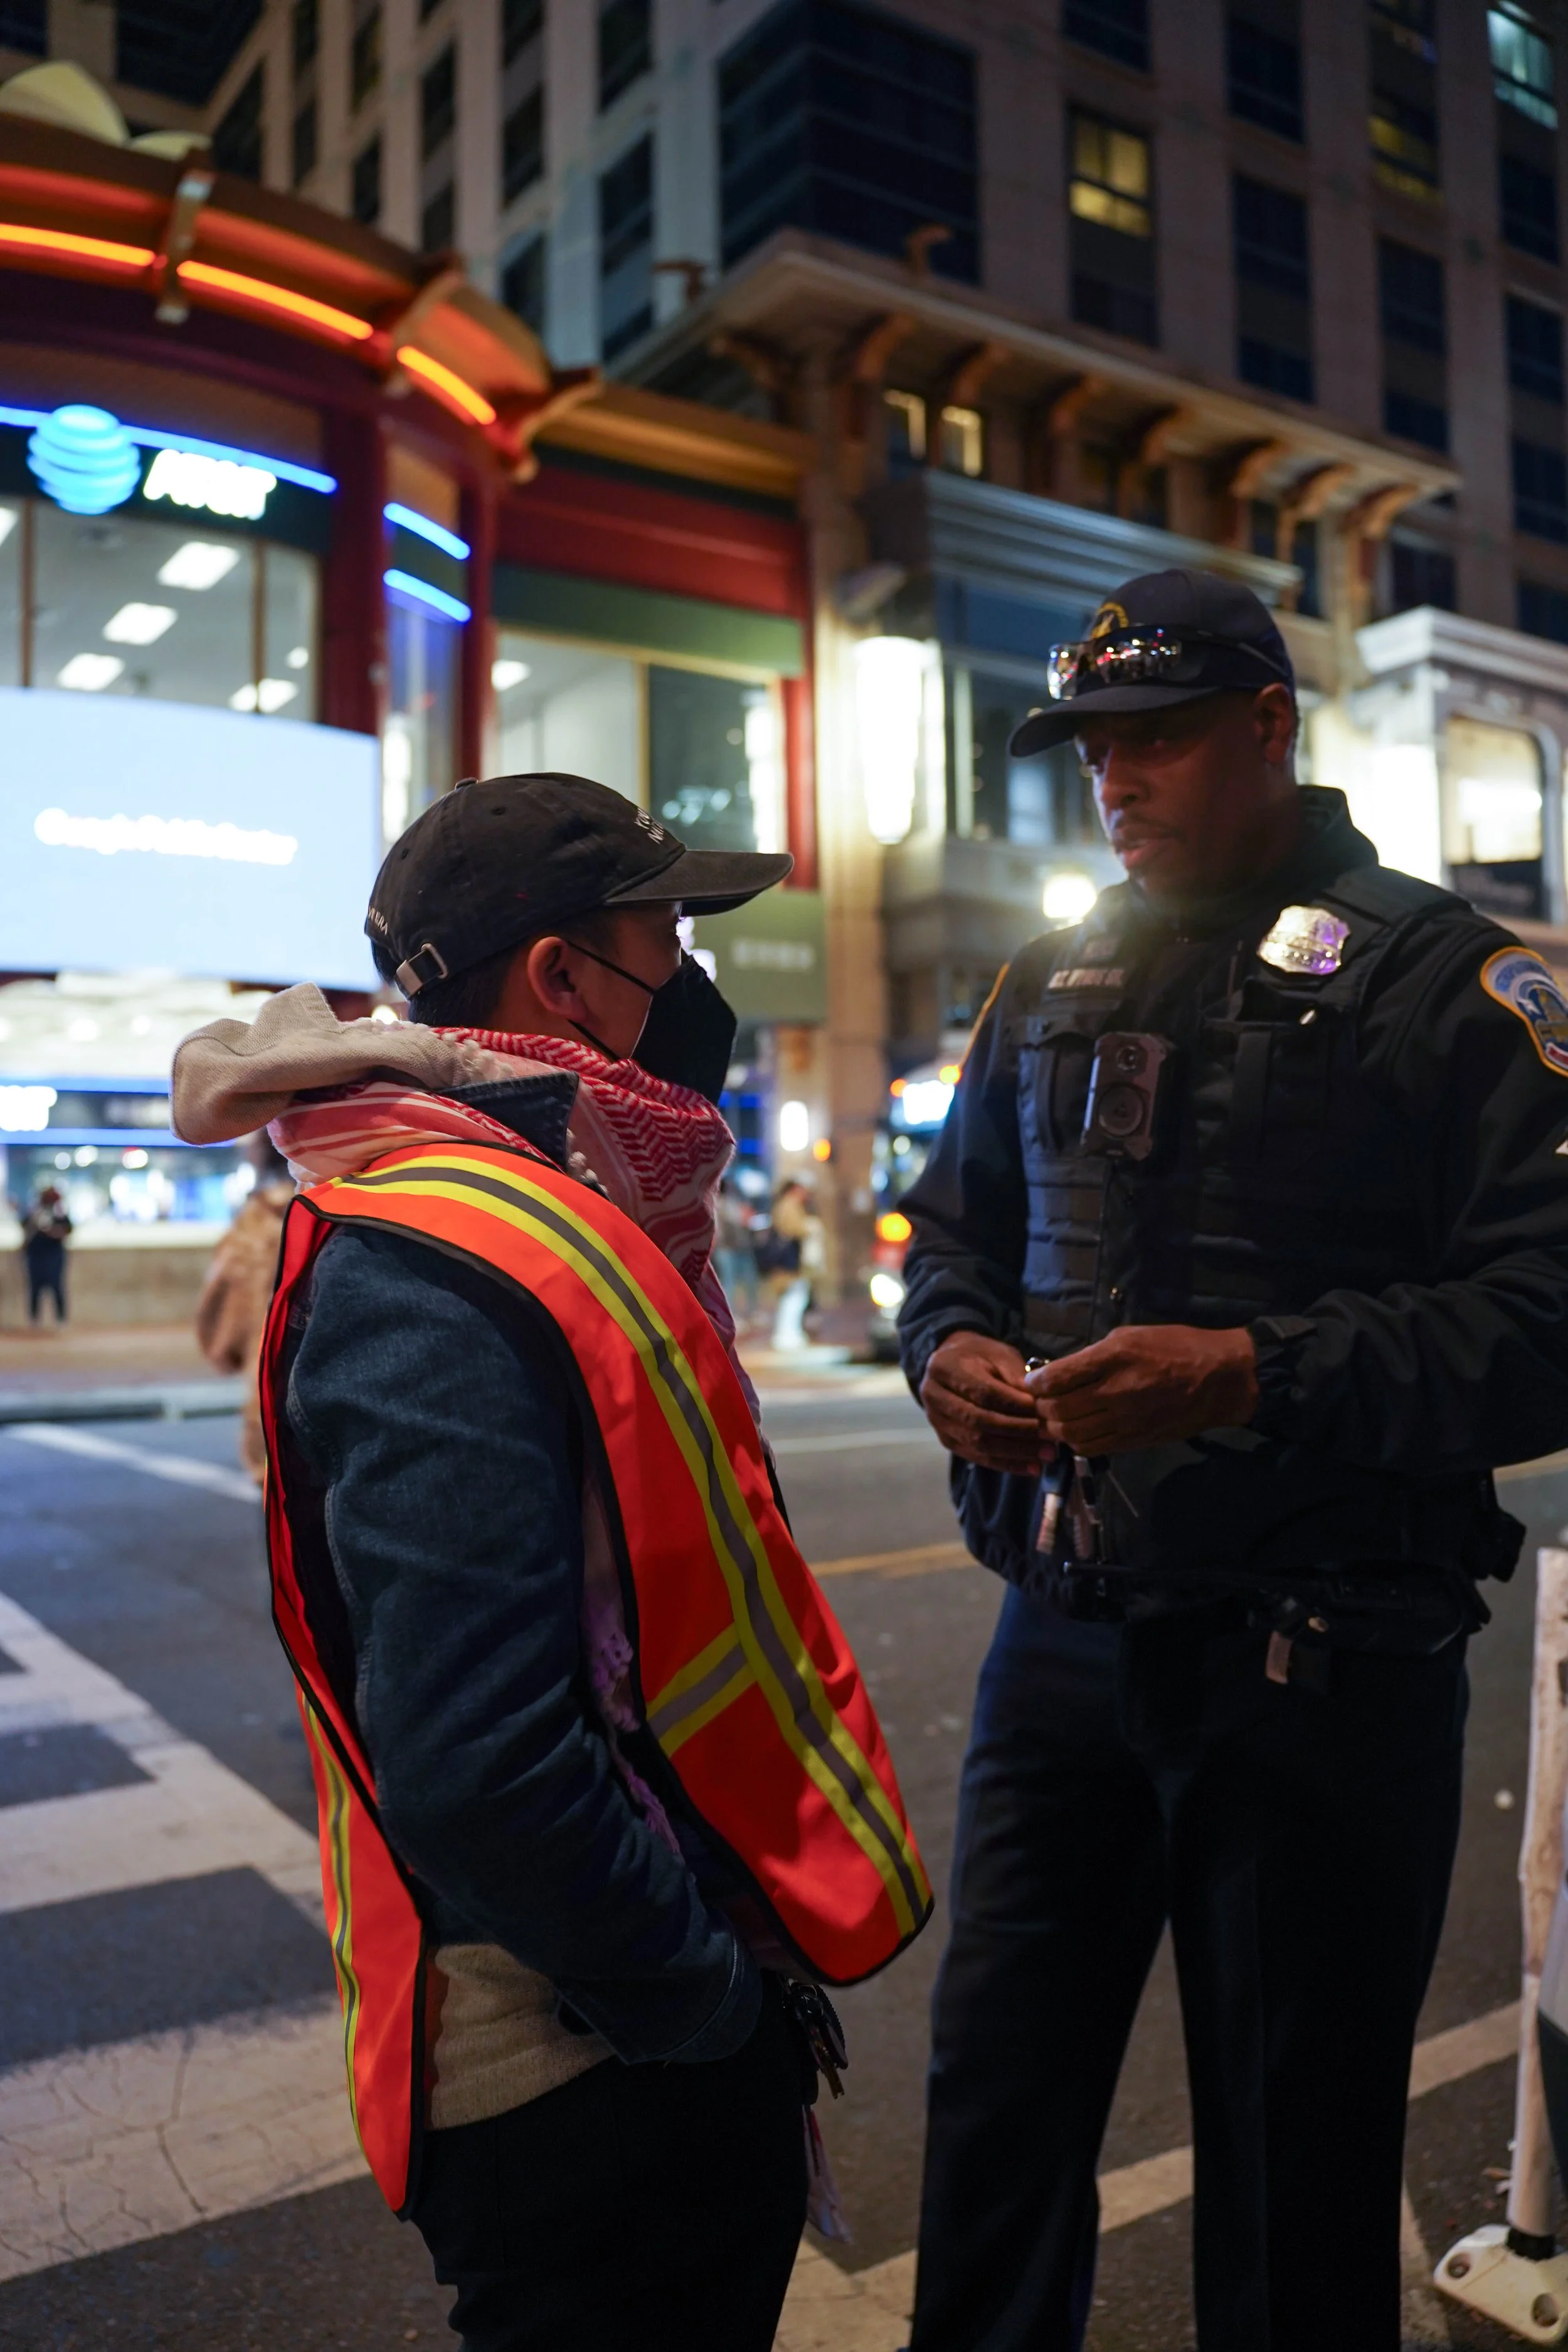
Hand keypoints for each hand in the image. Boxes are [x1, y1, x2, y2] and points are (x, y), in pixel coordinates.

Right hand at [920, 1333, 1050, 1473]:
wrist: (950, 1364)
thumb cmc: (980, 1356)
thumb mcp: (999, 1355)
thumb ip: (1016, 1377)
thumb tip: (1039, 1404)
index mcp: (945, 1367)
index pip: (984, 1393)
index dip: (1017, 1407)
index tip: (1046, 1415)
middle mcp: (934, 1396)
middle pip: (979, 1421)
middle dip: (1019, 1433)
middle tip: (1051, 1441)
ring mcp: (936, 1421)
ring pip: (977, 1443)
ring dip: (1015, 1453)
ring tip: (1046, 1456)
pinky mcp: (945, 1439)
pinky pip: (976, 1457)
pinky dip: (1006, 1464)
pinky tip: (1031, 1467)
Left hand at [1025, 1325, 1257, 1453]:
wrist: (1219, 1380)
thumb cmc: (1175, 1348)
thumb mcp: (1131, 1336)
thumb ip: (1094, 1355)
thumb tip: (1063, 1371)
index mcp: (1114, 1358)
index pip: (1057, 1377)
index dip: (1037, 1382)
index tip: (1033, 1381)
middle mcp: (1116, 1392)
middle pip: (1059, 1409)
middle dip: (1042, 1406)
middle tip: (1042, 1400)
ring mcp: (1125, 1421)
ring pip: (1071, 1433)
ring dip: (1056, 1427)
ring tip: (1056, 1417)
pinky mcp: (1133, 1441)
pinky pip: (1091, 1447)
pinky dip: (1076, 1441)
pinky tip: (1077, 1429)